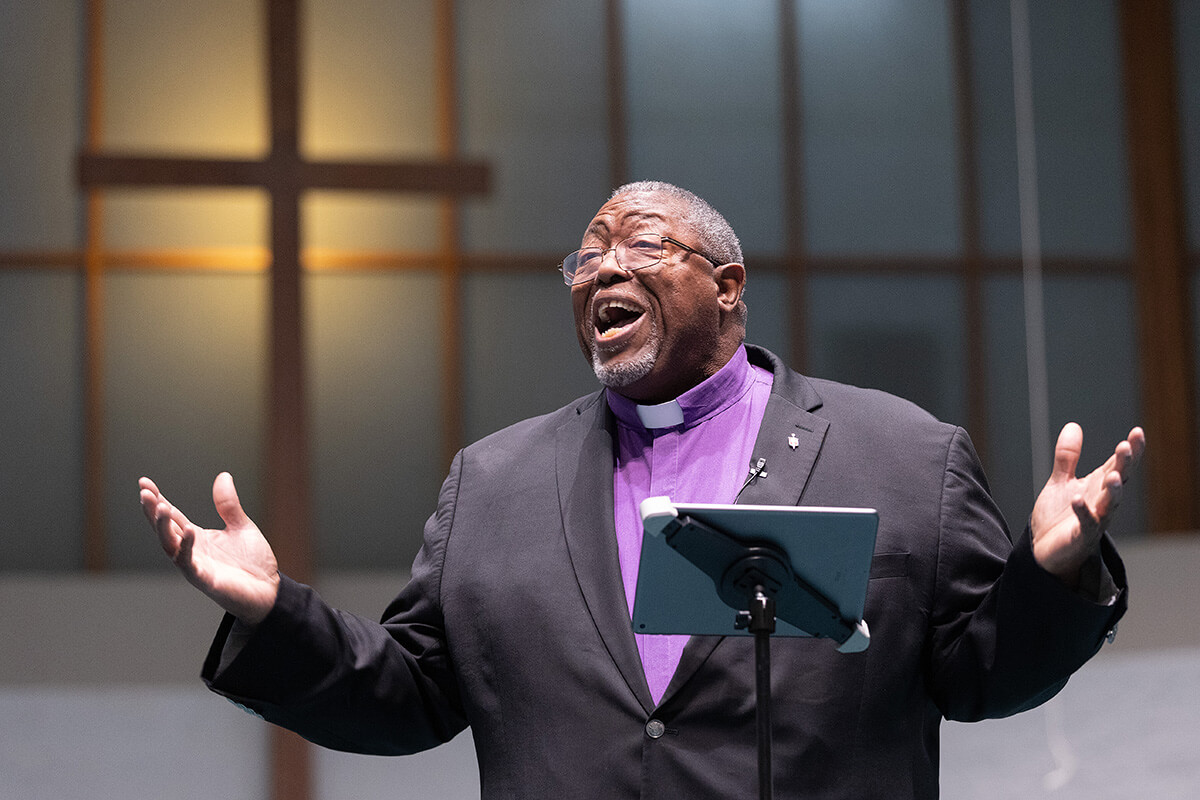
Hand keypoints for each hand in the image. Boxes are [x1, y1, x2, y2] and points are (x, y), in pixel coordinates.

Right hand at [139, 472, 279, 624]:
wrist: (269, 591)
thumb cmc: (252, 562)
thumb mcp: (241, 526)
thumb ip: (228, 505)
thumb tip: (223, 475)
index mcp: (196, 537)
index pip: (172, 516)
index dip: (157, 500)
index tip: (144, 482)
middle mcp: (190, 550)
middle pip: (164, 529)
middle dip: (152, 512)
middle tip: (144, 492)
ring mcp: (195, 566)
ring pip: (170, 546)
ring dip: (163, 527)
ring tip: (160, 507)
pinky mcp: (204, 580)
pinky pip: (189, 564)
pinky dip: (186, 548)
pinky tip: (189, 531)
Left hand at [1031, 423, 1145, 587]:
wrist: (1044, 550)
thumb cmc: (1058, 517)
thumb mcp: (1061, 482)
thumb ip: (1068, 457)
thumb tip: (1073, 426)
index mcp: (1098, 487)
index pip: (1117, 465)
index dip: (1129, 450)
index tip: (1137, 432)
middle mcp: (1101, 502)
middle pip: (1117, 481)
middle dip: (1123, 465)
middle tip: (1126, 446)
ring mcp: (1093, 520)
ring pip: (1108, 504)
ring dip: (1112, 490)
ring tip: (1114, 476)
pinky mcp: (1080, 536)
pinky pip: (1085, 524)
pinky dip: (1083, 513)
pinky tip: (1078, 501)